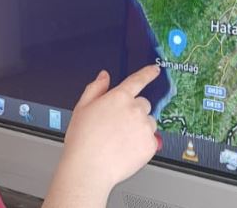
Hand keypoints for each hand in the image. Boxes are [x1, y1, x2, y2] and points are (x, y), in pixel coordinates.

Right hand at [43, 65, 160, 207]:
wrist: (89, 167)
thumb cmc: (83, 139)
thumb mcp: (82, 107)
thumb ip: (95, 88)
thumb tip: (104, 77)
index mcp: (118, 97)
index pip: (137, 80)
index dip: (147, 73)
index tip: (155, 69)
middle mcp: (135, 110)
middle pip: (143, 104)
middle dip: (134, 111)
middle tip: (119, 125)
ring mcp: (145, 127)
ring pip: (149, 122)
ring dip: (140, 127)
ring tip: (121, 139)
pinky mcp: (151, 145)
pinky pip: (152, 140)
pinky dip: (142, 143)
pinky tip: (126, 149)